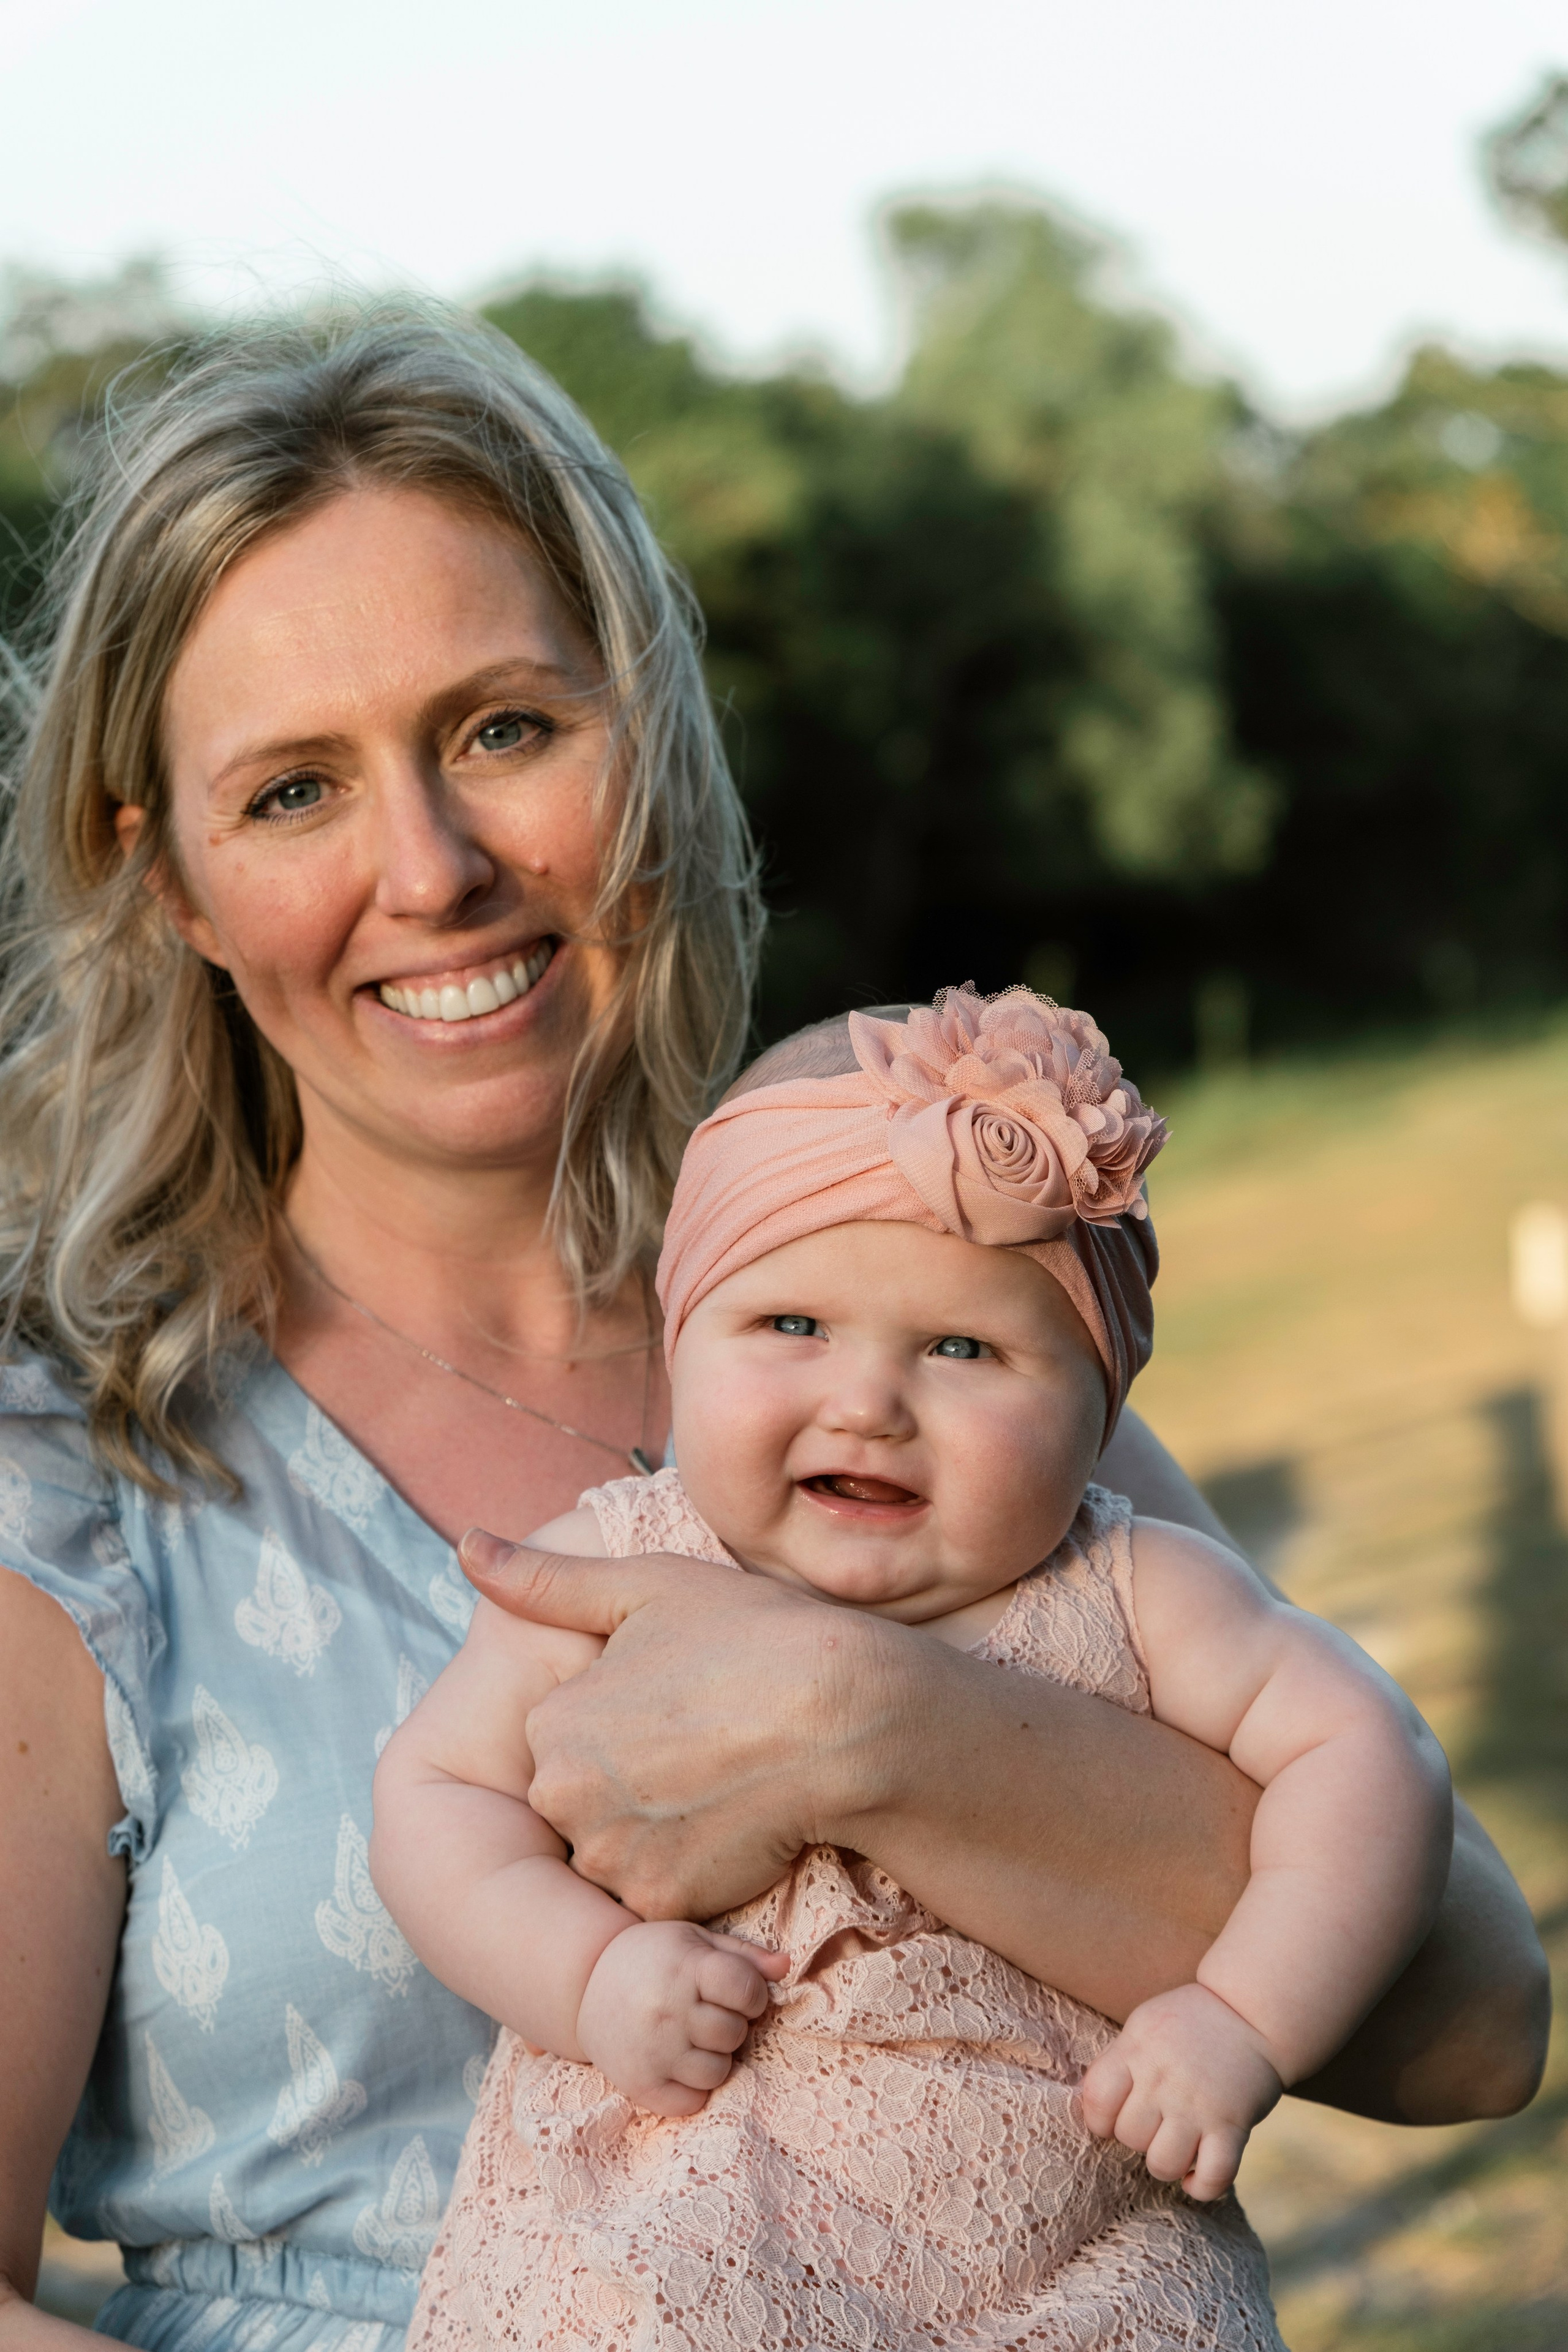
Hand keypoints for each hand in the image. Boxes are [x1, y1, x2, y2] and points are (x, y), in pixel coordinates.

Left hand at [460, 1532, 910, 1918]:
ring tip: (722, 1783)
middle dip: (631, 1780)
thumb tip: (466, 1548)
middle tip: (704, 1745)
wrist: (846, 1717)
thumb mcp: (647, 1586)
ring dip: (657, 1828)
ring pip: (618, 1848)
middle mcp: (564, 1795)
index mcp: (553, 1721)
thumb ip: (548, 1581)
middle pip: (584, 1797)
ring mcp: (611, 1856)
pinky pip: (660, 1891)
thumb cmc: (753, 1638)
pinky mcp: (662, 1902)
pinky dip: (692, 1867)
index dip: (628, 1718)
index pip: (570, 1735)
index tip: (681, 1703)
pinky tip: (736, 1822)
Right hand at [576, 1921, 788, 2115]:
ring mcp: (652, 2052)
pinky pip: (693, 2101)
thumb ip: (744, 1955)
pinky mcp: (640, 2084)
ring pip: (718, 2072)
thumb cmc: (653, 1958)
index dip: (752, 1994)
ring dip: (716, 2057)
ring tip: (695, 2037)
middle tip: (709, 2013)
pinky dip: (694, 2086)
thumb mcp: (694, 1941)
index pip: (746, 1991)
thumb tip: (787, 1965)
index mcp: (685, 1969)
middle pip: (734, 2034)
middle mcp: (667, 2012)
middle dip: (732, 2024)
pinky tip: (680, 2061)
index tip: (737, 1992)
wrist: (586, 1985)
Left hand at [1079, 1981, 1282, 2200]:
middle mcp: (1164, 2078)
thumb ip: (1121, 2062)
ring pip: (1164, 2164)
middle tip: (1155, 2124)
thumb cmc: (1189, 2022)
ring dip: (1166, 2165)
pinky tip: (1196, 2177)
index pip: (1097, 2099)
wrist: (1252, 2012)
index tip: (1115, 2116)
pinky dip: (1202, 2188)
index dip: (1099, 2119)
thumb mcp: (1145, 2027)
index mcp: (1137, 2049)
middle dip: (1137, 2138)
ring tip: (1175, 2147)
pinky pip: (1212, 2177)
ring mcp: (1199, 2104)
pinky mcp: (1233, 2126)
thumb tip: (1094, 2107)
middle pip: (1129, 2136)